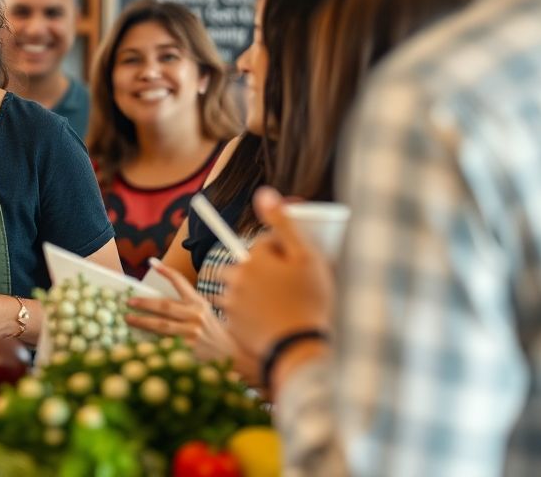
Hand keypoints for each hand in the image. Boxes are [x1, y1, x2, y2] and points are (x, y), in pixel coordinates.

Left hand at [126, 259, 238, 362]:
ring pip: (162, 325)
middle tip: (129, 301)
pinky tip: (139, 340)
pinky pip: (165, 342)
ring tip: (128, 318)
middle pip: (165, 306)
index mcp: (199, 303)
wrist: (233, 354)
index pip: (181, 283)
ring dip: (142, 321)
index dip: (167, 272)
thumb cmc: (214, 332)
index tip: (152, 263)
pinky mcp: (188, 349)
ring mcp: (192, 333)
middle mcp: (196, 316)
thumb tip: (155, 302)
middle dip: (145, 302)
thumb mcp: (205, 313)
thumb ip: (185, 306)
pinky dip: (152, 341)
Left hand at [216, 187, 334, 360]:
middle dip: (264, 271)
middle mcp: (235, 279)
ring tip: (280, 305)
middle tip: (288, 288)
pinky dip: (251, 312)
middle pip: (249, 265)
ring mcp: (231, 303)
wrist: (301, 348)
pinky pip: (240, 310)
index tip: (298, 268)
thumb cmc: (309, 301)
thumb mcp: (305, 257)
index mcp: (253, 260)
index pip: (266, 245)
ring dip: (255, 292)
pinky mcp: (231, 325)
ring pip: (242, 288)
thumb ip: (282, 223)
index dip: (285, 254)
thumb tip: (264, 193)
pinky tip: (271, 320)